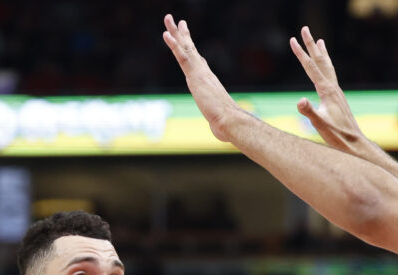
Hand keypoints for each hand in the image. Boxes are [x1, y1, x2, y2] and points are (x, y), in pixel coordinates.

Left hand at [162, 14, 245, 140]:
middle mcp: (204, 73)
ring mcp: (199, 73)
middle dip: (182, 34)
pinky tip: (166, 34)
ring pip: (185, 48)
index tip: (187, 37)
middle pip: (190, 49)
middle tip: (176, 21)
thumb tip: (221, 134)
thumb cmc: (227, 125)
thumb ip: (216, 123)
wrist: (231, 122)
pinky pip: (182, 56)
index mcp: (208, 81)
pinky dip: (174, 45)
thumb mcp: (218, 122)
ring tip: (168, 18)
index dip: (191, 49)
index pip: (197, 61)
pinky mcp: (195, 76)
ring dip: (175, 32)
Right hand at [289, 27, 361, 151]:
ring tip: (320, 41)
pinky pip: (331, 76)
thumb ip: (309, 111)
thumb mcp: (320, 124)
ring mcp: (337, 92)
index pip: (311, 67)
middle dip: (311, 44)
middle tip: (304, 29)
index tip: (292, 40)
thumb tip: (299, 100)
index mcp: (327, 90)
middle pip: (320, 60)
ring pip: (328, 66)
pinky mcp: (338, 98)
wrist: (353, 143)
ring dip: (322, 53)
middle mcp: (333, 87)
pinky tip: (326, 69)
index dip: (301, 53)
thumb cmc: (337, 135)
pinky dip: (327, 67)